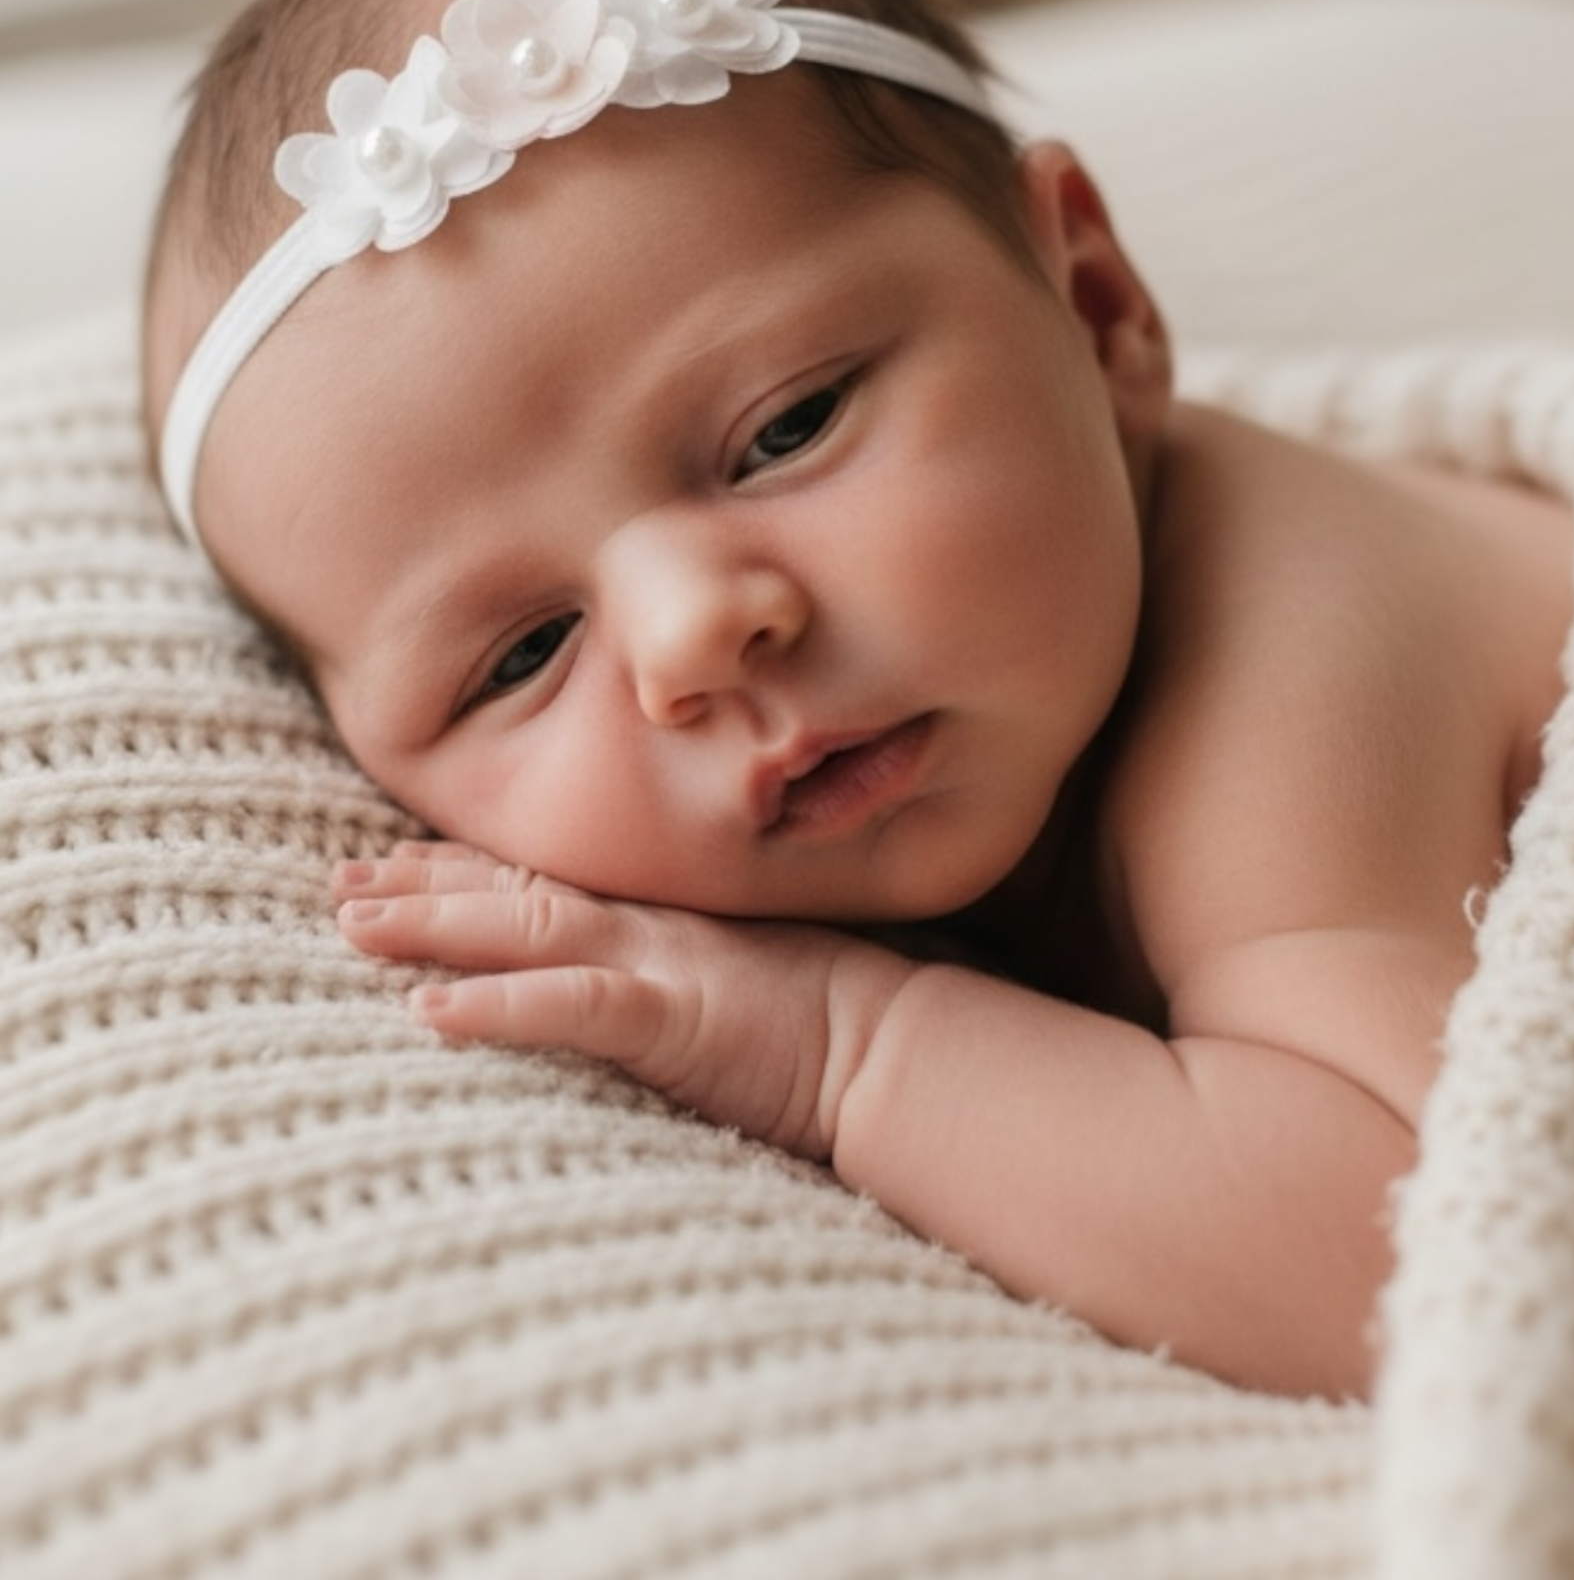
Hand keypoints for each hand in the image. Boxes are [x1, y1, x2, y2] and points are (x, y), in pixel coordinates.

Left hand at [332, 840, 913, 1159]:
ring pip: (522, 931)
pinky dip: (499, 1006)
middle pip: (517, 893)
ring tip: (352, 925)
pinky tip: (431, 1011)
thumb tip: (660, 976)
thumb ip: (695, 962)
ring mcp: (659, 964)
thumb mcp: (753, 972)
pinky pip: (571, 1007)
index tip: (400, 859)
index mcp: (667, 917)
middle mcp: (650, 926)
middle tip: (342, 883)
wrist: (900, 1044)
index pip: (550, 882)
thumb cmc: (840, 1017)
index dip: (470, 869)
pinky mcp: (672, 1018)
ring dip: (433, 927)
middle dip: (424, 884)